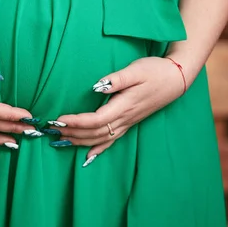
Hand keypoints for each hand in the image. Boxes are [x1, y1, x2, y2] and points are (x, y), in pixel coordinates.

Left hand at [47, 56, 185, 165]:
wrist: (176, 79)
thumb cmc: (155, 71)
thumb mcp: (135, 70)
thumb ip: (116, 79)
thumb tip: (97, 85)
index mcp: (123, 106)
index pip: (95, 120)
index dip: (75, 122)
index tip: (58, 119)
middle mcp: (125, 119)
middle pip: (94, 133)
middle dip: (71, 133)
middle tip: (51, 130)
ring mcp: (128, 123)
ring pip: (101, 139)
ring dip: (80, 141)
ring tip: (60, 140)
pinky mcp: (130, 123)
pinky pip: (112, 141)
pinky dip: (98, 149)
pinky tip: (88, 156)